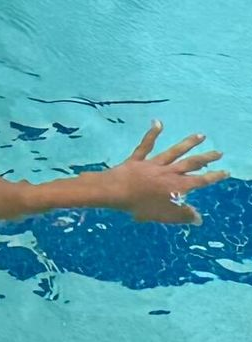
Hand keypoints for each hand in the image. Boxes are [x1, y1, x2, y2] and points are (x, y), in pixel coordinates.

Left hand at [100, 123, 226, 223]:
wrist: (117, 192)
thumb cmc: (140, 206)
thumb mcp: (164, 215)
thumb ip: (182, 216)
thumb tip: (199, 219)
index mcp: (177, 186)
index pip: (200, 181)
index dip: (214, 177)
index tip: (225, 172)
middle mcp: (169, 172)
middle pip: (191, 163)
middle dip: (207, 158)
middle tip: (219, 152)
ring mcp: (154, 164)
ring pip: (174, 152)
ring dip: (188, 143)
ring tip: (201, 135)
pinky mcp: (139, 160)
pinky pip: (146, 146)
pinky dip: (152, 134)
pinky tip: (158, 122)